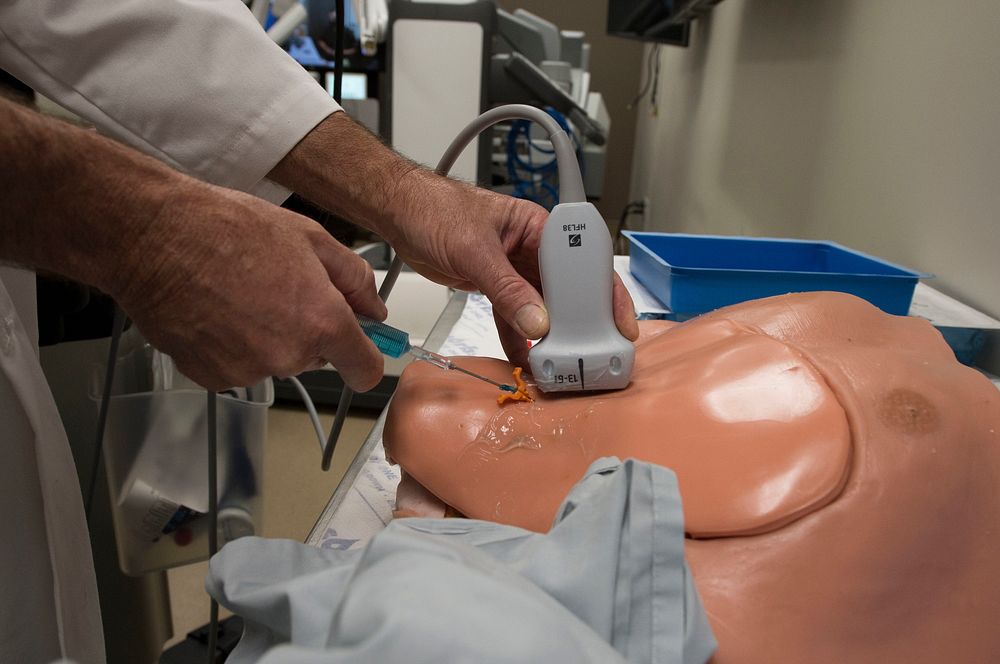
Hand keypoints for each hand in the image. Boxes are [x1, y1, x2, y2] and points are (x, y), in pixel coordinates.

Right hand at [112, 182, 386, 390]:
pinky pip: (238, 366)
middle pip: (317, 359)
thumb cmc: (227, 229)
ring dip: (267, 336)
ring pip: (275, 360)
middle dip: (308, 330)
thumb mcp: (309, 237)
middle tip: (280, 288)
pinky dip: (232, 345)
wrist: (154, 238)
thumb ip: (353, 279)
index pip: (365, 370)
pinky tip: (217, 310)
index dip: (364, 357)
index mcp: (321, 322)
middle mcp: (287, 355)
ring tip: (241, 293)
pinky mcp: (211, 377)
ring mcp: (247, 370)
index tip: (357, 345)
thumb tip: (374, 309)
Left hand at [381, 171, 639, 366]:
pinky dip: (518, 338)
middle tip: (590, 352)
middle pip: (567, 290)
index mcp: (538, 226)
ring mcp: (514, 269)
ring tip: (560, 363)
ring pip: (541, 307)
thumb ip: (506, 289)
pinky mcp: (494, 285)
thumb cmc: (435, 209)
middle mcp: (532, 248)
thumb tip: (537, 323)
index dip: (605, 293)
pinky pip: (513, 316)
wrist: (398, 212)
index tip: (617, 322)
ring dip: (548, 336)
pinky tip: (525, 359)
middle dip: (578, 322)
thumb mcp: (475, 251)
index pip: (583, 261)